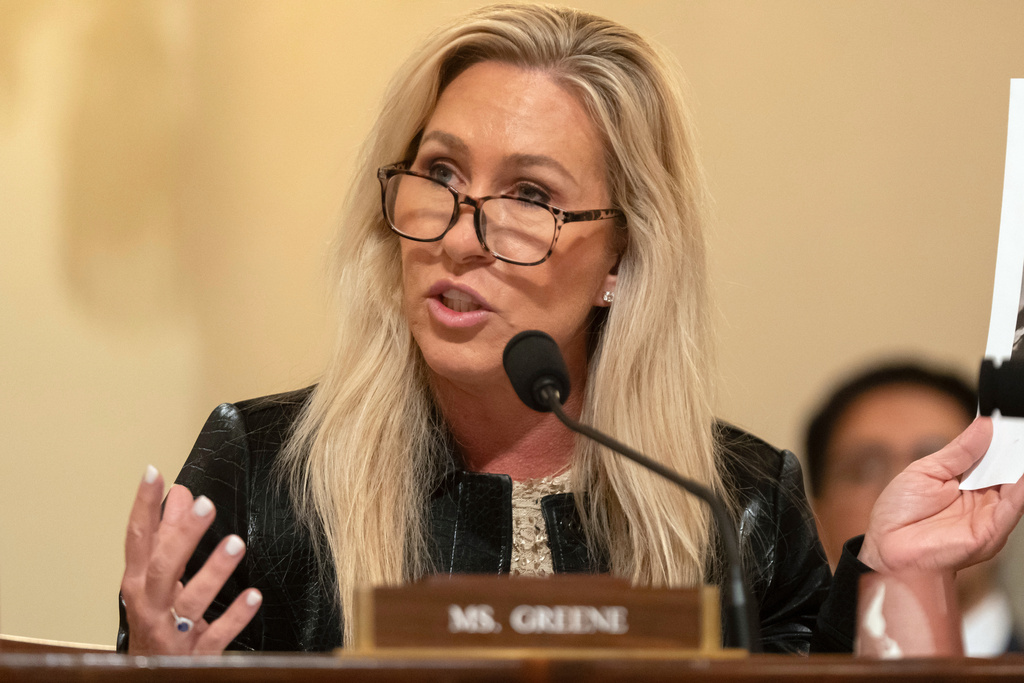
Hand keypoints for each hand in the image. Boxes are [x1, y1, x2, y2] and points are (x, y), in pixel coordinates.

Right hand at [120, 467, 261, 653]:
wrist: (151, 678)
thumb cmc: (156, 620)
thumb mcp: (155, 579)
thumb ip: (167, 536)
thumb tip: (181, 494)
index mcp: (138, 582)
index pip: (138, 538)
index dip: (143, 506)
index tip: (154, 474)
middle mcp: (151, 606)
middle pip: (163, 567)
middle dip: (183, 536)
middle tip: (206, 505)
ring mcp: (173, 632)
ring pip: (191, 601)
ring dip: (213, 572)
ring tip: (235, 544)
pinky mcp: (196, 655)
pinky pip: (217, 635)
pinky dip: (234, 616)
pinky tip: (252, 596)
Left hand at [859, 418, 1023, 574]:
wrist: (887, 548)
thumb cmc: (899, 515)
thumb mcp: (926, 471)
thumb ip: (959, 452)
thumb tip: (984, 426)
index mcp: (966, 483)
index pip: (992, 458)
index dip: (1003, 441)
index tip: (1009, 423)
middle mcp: (982, 500)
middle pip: (1008, 471)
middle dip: (1016, 452)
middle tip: (1020, 431)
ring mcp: (988, 516)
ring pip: (1016, 489)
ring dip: (1021, 469)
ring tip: (1023, 445)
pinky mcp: (989, 532)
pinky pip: (1011, 509)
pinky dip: (1022, 492)